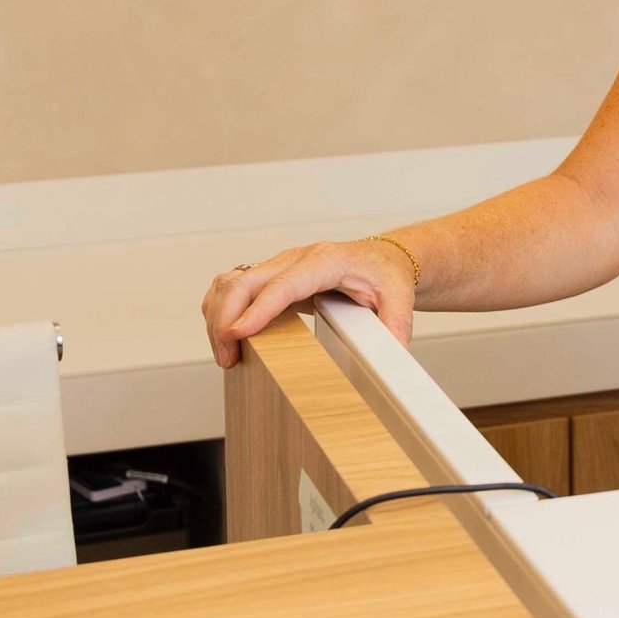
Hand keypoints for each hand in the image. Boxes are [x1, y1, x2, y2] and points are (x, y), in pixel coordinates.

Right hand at [201, 237, 417, 368]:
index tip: (238, 334)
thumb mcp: (400, 300)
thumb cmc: (387, 277)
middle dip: (227, 319)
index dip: (259, 309)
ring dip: (218, 316)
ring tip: (226, 355)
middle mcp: (297, 258)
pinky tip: (227, 337)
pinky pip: (232, 286)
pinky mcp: (271, 276)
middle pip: (246, 281)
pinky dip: (221, 310)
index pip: (284, 284)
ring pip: (231, 282)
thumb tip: (390, 355)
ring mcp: (280, 265)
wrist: (383, 259)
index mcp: (327, 261)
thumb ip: (396, 326)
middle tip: (228, 359)